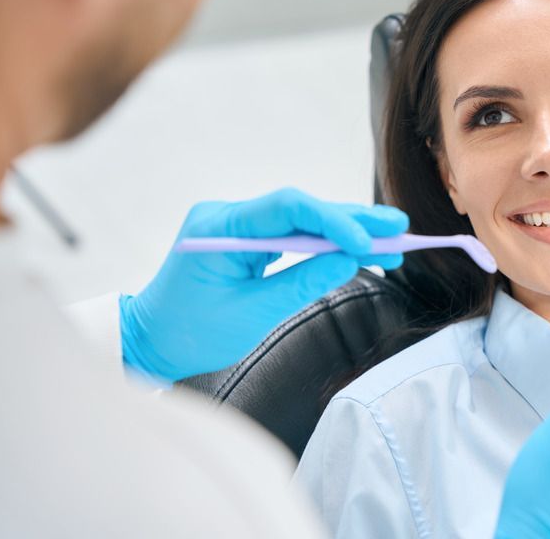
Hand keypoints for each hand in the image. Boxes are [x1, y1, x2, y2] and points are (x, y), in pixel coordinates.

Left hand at [120, 188, 408, 382]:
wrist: (151, 341)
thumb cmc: (191, 333)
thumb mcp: (251, 314)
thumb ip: (301, 283)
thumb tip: (349, 261)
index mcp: (219, 227)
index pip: (286, 208)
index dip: (333, 221)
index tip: (367, 242)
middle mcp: (229, 215)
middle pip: (300, 209)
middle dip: (351, 220)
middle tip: (397, 226)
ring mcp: (238, 224)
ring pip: (302, 220)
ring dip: (345, 230)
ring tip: (391, 237)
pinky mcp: (248, 238)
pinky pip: (293, 234)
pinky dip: (327, 243)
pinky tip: (361, 247)